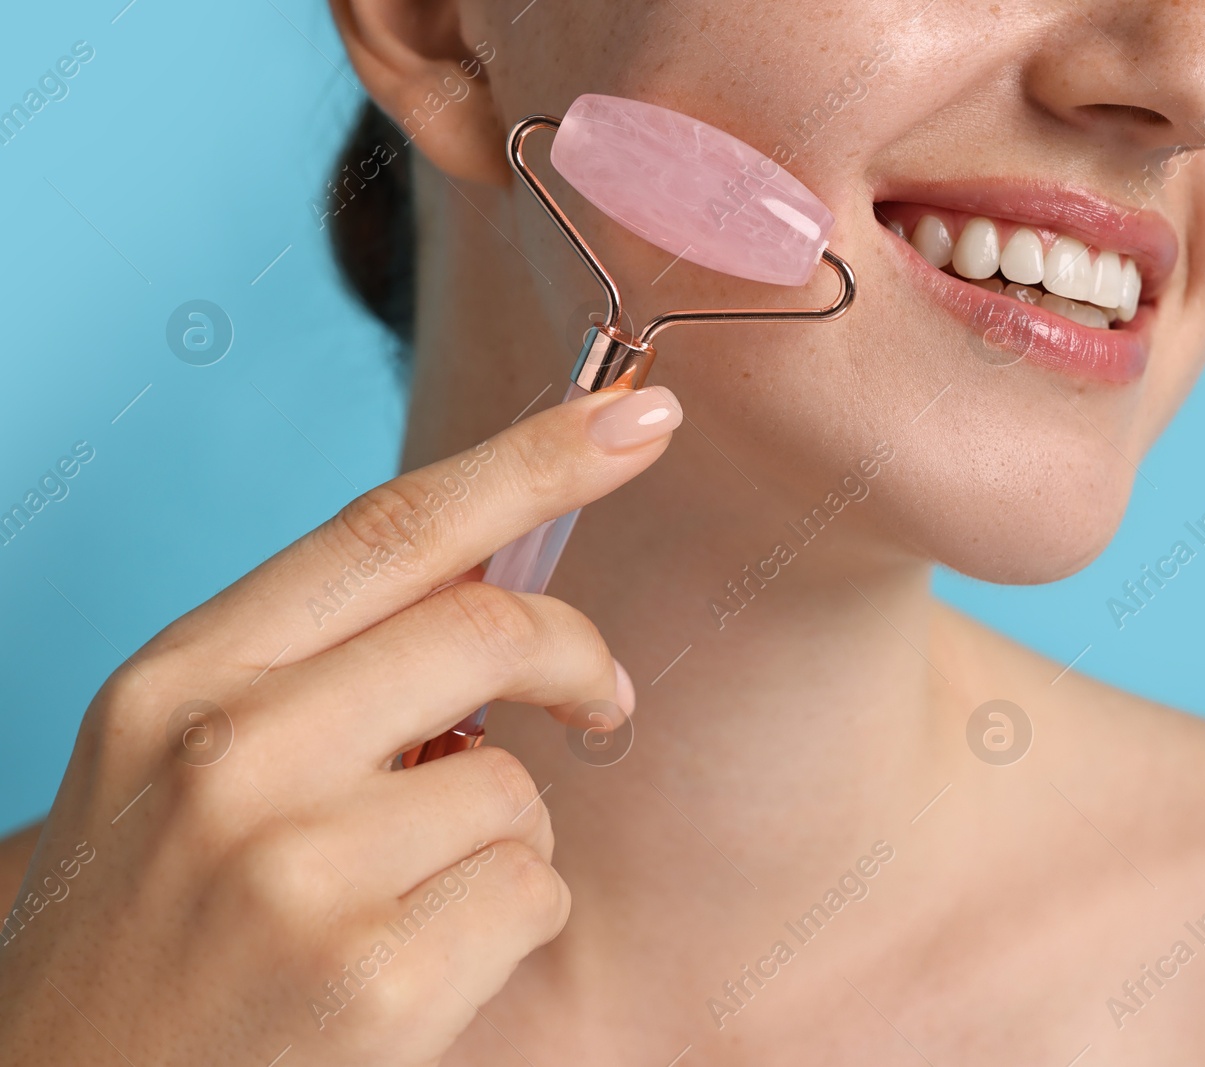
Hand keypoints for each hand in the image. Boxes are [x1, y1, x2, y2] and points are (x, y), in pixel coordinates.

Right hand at [0, 386, 681, 1064]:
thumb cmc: (151, 929)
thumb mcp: (183, 761)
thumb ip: (318, 668)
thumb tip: (495, 597)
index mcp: (182, 678)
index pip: (387, 528)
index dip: (531, 461)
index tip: (637, 416)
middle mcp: (230, 753)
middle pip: (486, 630)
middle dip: (576, 658)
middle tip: (602, 698)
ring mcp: (300, 869)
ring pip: (519, 786)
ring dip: (504, 834)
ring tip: (407, 896)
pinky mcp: (376, 981)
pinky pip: (534, 892)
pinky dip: (510, 922)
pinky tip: (420, 967)